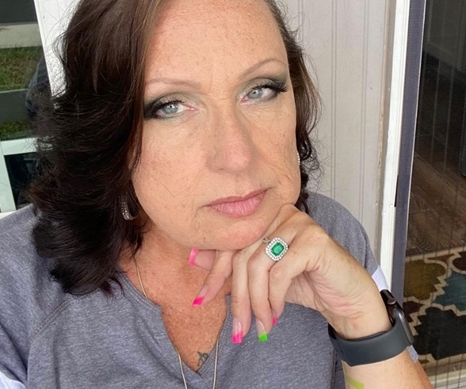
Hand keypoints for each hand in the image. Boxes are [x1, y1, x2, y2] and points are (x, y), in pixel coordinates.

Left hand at [192, 204, 389, 341]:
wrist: (345, 297)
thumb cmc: (304, 281)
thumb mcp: (262, 275)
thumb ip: (232, 262)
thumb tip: (194, 256)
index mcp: (264, 214)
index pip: (230, 241)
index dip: (214, 272)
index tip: (202, 299)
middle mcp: (279, 212)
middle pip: (242, 255)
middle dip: (237, 297)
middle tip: (239, 328)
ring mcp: (298, 222)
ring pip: (259, 265)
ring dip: (256, 302)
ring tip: (261, 325)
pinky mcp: (314, 239)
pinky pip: (280, 272)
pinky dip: (274, 298)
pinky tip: (277, 314)